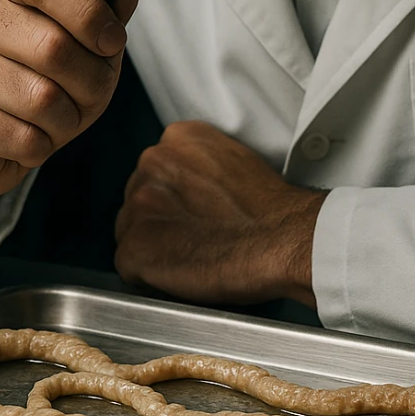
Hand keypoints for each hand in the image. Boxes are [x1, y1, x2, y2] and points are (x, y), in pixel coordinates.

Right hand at [0, 0, 137, 212]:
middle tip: (92, 91)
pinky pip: (23, 136)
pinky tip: (32, 136)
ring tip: (60, 116)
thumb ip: (102, 9)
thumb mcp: (76, 34)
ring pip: (41, 98)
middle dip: (90, 80)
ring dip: (68, 118)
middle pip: (52, 46)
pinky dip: (42, 145)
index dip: (88, 12)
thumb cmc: (37, 72)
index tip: (112, 42)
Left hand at [115, 120, 324, 308]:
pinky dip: (151, 277)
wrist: (284, 239)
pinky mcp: (135, 247)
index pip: (156, 171)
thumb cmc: (270, 210)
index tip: (192, 212)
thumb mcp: (233, 159)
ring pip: (130, 231)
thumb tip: (189, 188)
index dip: (174, 199)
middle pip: (139, 198)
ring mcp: (139, 205)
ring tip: (191, 257)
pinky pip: (130, 267)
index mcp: (177, 138)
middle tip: (194, 237)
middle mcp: (152, 163)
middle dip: (160, 219)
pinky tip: (181, 274)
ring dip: (154, 247)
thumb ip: (199, 166)